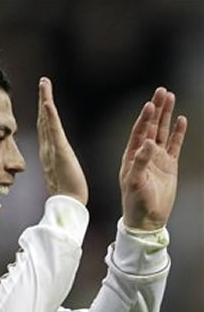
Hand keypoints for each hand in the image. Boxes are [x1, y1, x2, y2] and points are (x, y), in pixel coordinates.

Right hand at [37, 77, 87, 205]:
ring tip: (44, 83)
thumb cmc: (68, 195)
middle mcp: (48, 150)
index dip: (44, 112)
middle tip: (43, 82)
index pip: (46, 129)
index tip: (44, 97)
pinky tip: (48, 102)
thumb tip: (59, 167)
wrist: (68, 206)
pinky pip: (54, 130)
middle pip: (43, 120)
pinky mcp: (60, 152)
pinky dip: (50, 116)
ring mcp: (52, 150)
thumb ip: (60, 168)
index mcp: (49, 154)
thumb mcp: (63, 177)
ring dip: (45, 100)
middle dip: (43, 100)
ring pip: (46, 121)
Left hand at [120, 87, 186, 229]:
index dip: (144, 118)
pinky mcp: (169, 166)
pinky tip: (181, 120)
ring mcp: (157, 159)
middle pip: (151, 127)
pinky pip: (174, 145)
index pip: (138, 132)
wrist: (147, 220)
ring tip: (170, 97)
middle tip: (161, 91)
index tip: (150, 104)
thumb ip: (140, 162)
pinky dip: (178, 133)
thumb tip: (148, 143)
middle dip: (156, 109)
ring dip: (166, 115)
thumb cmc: (135, 203)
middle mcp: (143, 154)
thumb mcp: (135, 183)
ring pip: (162, 132)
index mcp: (131, 157)